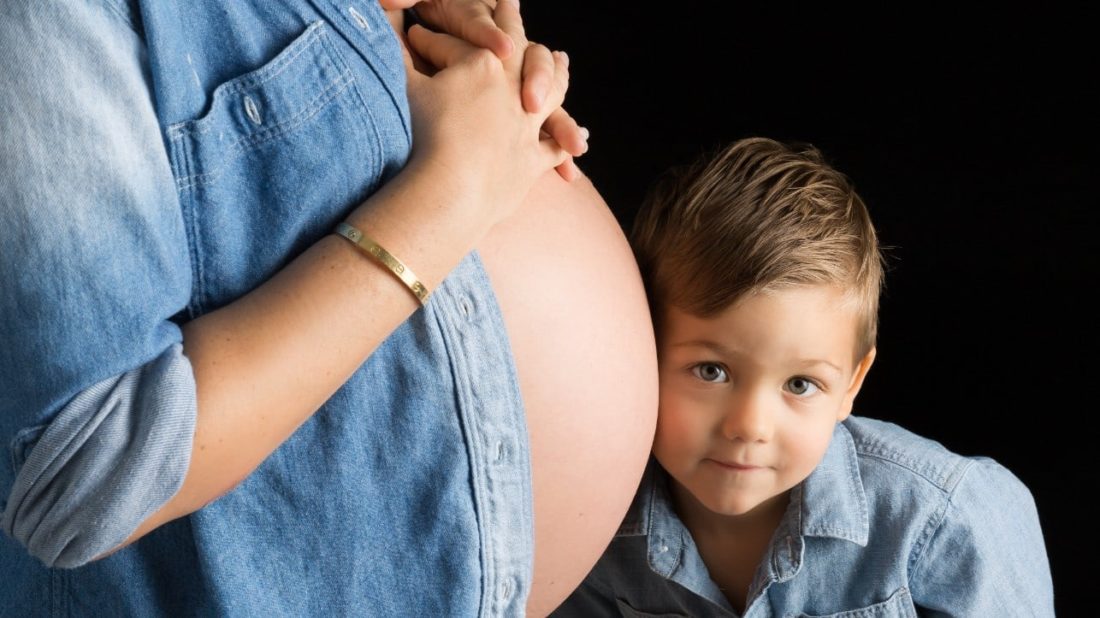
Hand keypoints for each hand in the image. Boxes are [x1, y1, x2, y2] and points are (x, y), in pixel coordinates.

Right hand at [400, 0, 570, 224]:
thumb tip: (382, 21)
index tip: (415, 38)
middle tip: (509, 2)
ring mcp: (528, 125)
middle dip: (510, 22)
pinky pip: (554, 147)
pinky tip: (576, 141)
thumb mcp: (402, 86)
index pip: (456, 44)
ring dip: (554, 71)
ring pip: (551, 89)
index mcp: (483, 62)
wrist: (447, 194)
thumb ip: (395, 54)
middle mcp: (515, 87)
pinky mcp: (532, 161)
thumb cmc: (422, 138)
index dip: (431, 40)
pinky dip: (564, 140)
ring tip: (560, 58)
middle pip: (517, 48)